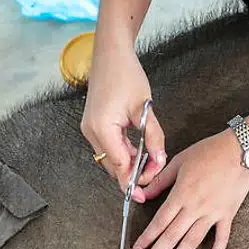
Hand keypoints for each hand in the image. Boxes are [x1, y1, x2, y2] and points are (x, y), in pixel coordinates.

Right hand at [82, 43, 166, 196]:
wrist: (111, 53)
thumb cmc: (125, 74)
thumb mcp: (144, 108)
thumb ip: (153, 137)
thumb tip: (159, 160)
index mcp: (102, 128)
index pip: (119, 166)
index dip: (133, 182)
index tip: (143, 195)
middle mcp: (91, 132)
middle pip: (114, 166)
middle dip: (134, 172)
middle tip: (155, 169)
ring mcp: (90, 129)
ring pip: (111, 158)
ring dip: (130, 162)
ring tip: (150, 157)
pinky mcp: (93, 125)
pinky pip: (109, 147)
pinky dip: (124, 152)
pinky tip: (138, 148)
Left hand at [135, 131, 248, 248]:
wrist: (240, 150)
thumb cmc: (209, 152)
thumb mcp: (179, 161)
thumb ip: (160, 181)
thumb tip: (143, 194)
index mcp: (181, 194)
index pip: (159, 222)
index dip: (147, 238)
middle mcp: (195, 208)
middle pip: (172, 237)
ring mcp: (212, 214)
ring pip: (192, 242)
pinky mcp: (227, 215)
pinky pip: (221, 239)